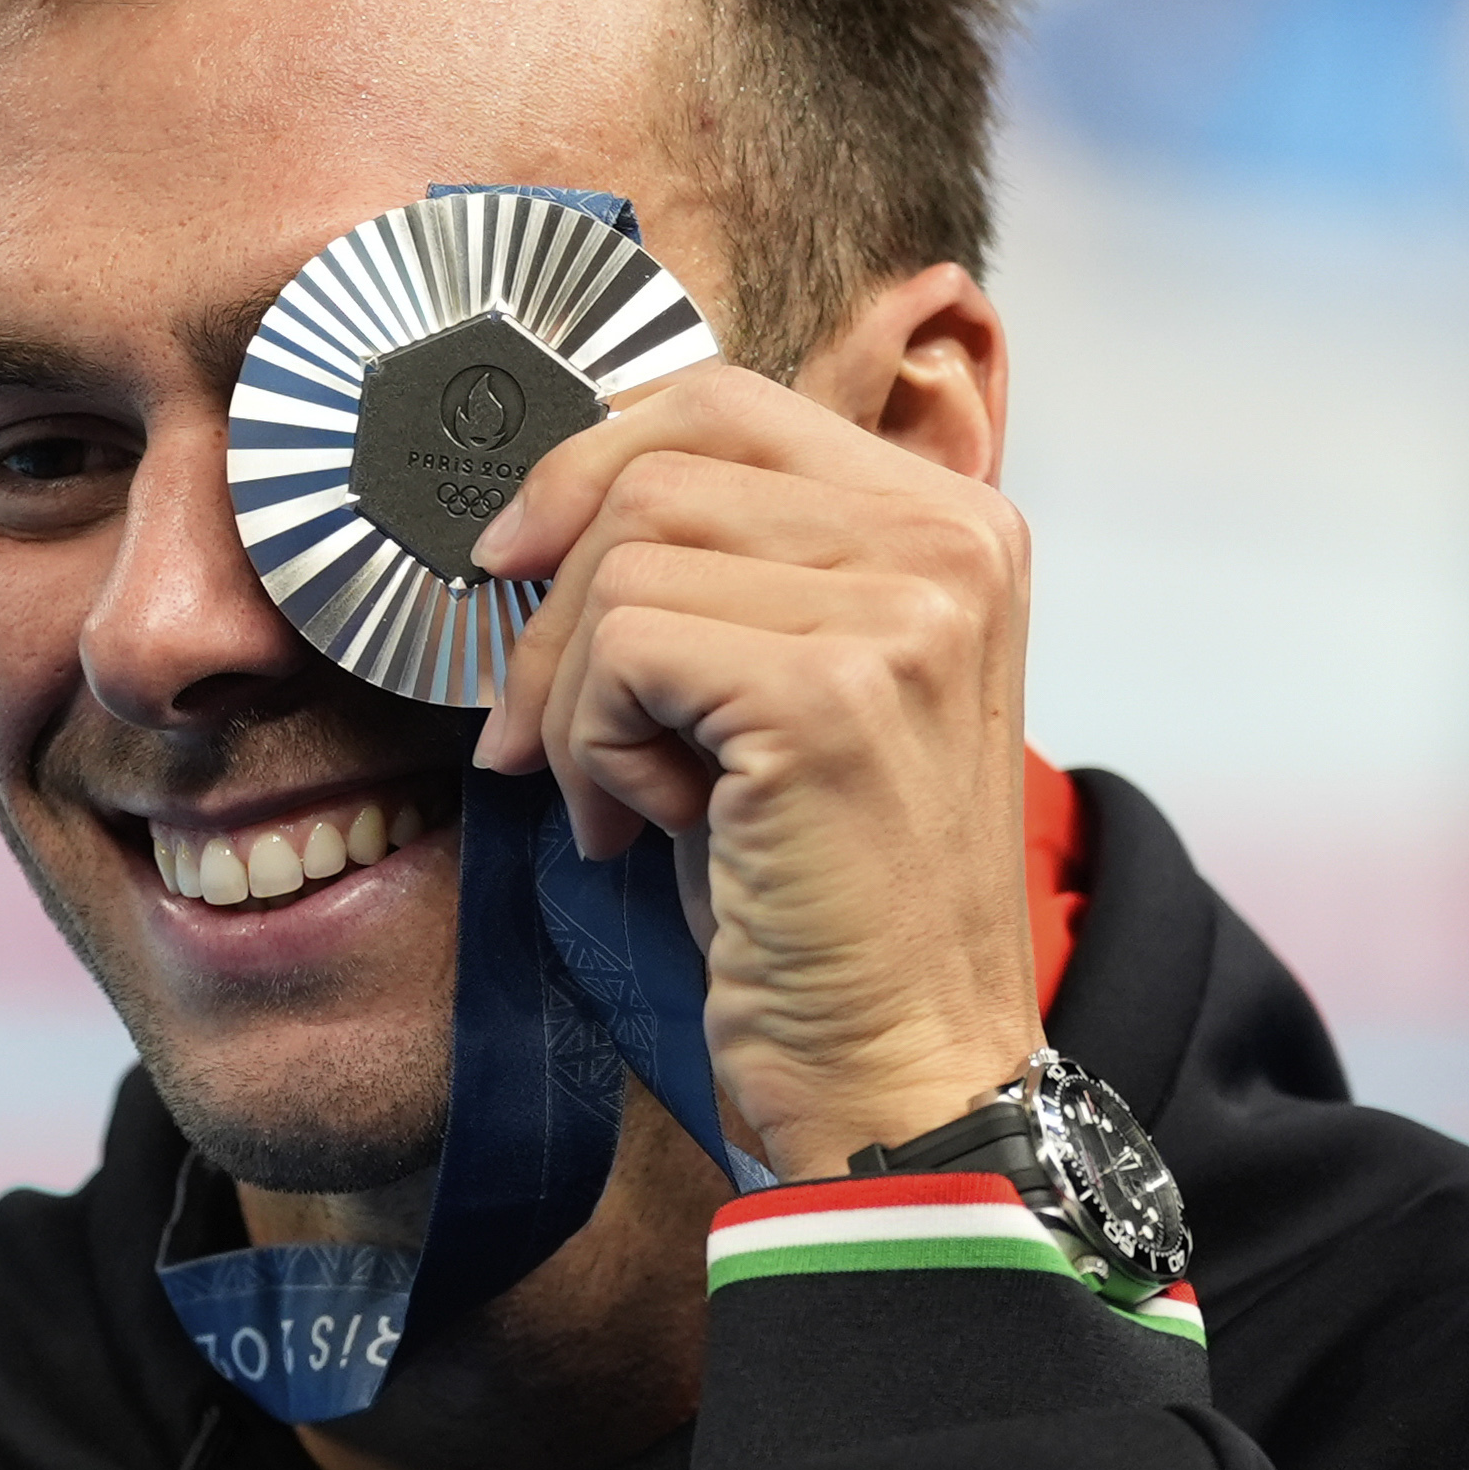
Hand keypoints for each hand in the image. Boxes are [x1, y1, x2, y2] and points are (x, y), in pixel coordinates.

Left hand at [470, 363, 1042, 1181]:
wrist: (901, 1069)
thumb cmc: (822, 891)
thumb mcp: (790, 682)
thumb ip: (728, 562)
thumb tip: (540, 498)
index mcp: (953, 521)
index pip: (726, 400)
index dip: (590, 464)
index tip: (515, 556)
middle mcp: (951, 543)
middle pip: (656, 469)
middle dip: (555, 604)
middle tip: (537, 733)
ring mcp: (903, 612)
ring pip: (622, 560)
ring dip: (573, 698)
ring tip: (621, 799)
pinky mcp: (830, 694)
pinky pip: (621, 651)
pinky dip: (592, 751)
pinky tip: (645, 829)